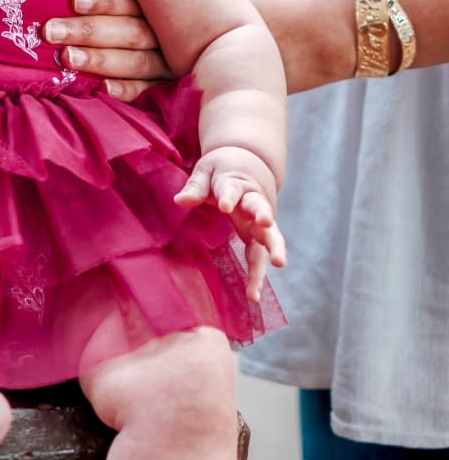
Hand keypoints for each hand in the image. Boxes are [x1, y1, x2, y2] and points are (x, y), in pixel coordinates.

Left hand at [43, 0, 171, 100]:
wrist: (203, 49)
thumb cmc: (140, 9)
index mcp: (156, 4)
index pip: (130, 1)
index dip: (102, 1)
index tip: (73, 1)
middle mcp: (165, 33)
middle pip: (130, 31)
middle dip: (88, 31)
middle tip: (52, 31)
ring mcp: (169, 62)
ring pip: (137, 61)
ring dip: (100, 59)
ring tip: (67, 57)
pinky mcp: (168, 87)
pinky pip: (148, 90)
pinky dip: (127, 90)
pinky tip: (104, 88)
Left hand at [173, 147, 286, 301]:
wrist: (248, 164)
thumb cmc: (221, 170)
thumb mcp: (206, 171)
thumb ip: (195, 188)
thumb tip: (179, 201)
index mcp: (235, 182)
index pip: (231, 189)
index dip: (228, 196)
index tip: (223, 205)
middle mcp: (252, 201)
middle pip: (261, 208)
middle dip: (263, 215)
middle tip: (266, 222)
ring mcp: (258, 221)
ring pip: (269, 235)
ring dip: (273, 248)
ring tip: (279, 263)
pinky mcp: (258, 237)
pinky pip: (259, 257)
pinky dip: (257, 275)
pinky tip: (253, 295)